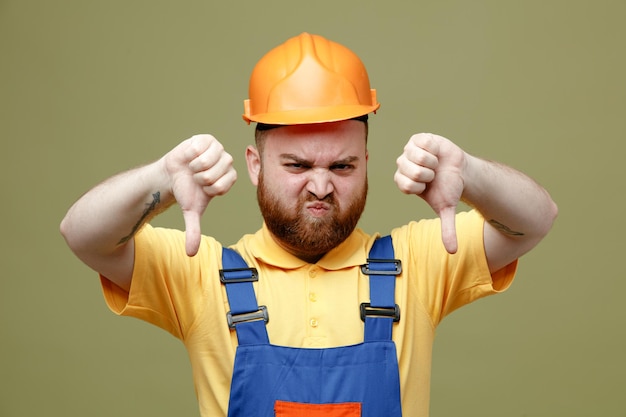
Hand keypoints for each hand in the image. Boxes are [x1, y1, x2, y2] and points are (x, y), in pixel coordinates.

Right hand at [164, 134, 236, 255]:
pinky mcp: (207, 139)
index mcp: (229, 178)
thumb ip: (194, 231)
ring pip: (210, 159)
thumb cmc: (186, 191)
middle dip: (201, 178)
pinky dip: (191, 154)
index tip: (202, 188)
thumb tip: (191, 254)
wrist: (171, 175)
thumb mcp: (191, 211)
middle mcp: (226, 163)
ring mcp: (218, 150)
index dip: (208, 188)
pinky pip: (201, 147)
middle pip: (217, 172)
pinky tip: (190, 157)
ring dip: (196, 166)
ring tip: (192, 167)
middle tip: (195, 177)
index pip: (224, 184)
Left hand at [394, 133, 465, 253]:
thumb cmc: (448, 188)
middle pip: (409, 170)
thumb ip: (447, 229)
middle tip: (433, 174)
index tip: (428, 186)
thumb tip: (453, 252)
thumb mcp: (446, 208)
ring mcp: (408, 151)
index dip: (421, 185)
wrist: (460, 170)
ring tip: (435, 164)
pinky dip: (433, 148)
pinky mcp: (417, 139)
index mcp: (403, 182)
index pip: (405, 184)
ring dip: (432, 161)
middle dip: (427, 173)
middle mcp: (402, 166)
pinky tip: (435, 152)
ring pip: (417, 156)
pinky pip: (422, 143)